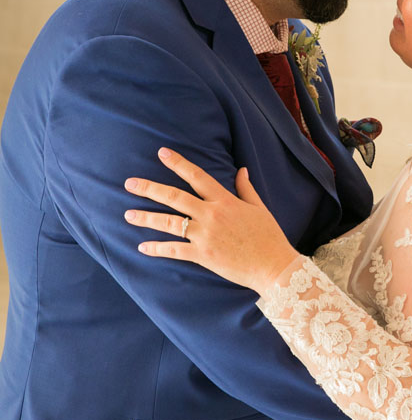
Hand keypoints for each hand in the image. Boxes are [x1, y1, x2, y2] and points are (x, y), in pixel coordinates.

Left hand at [124, 148, 299, 294]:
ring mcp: (205, 235)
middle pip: (174, 197)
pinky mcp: (203, 255)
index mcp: (225, 200)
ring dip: (146, 217)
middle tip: (129, 183)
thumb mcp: (259, 208)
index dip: (178, 163)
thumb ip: (246, 189)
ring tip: (128, 214)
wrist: (274, 266)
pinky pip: (174, 250)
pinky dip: (157, 249)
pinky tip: (142, 247)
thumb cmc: (269, 237)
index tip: (162, 153)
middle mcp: (211, 215)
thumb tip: (241, 170)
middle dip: (149, 189)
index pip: (197, 176)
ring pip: (169, 223)